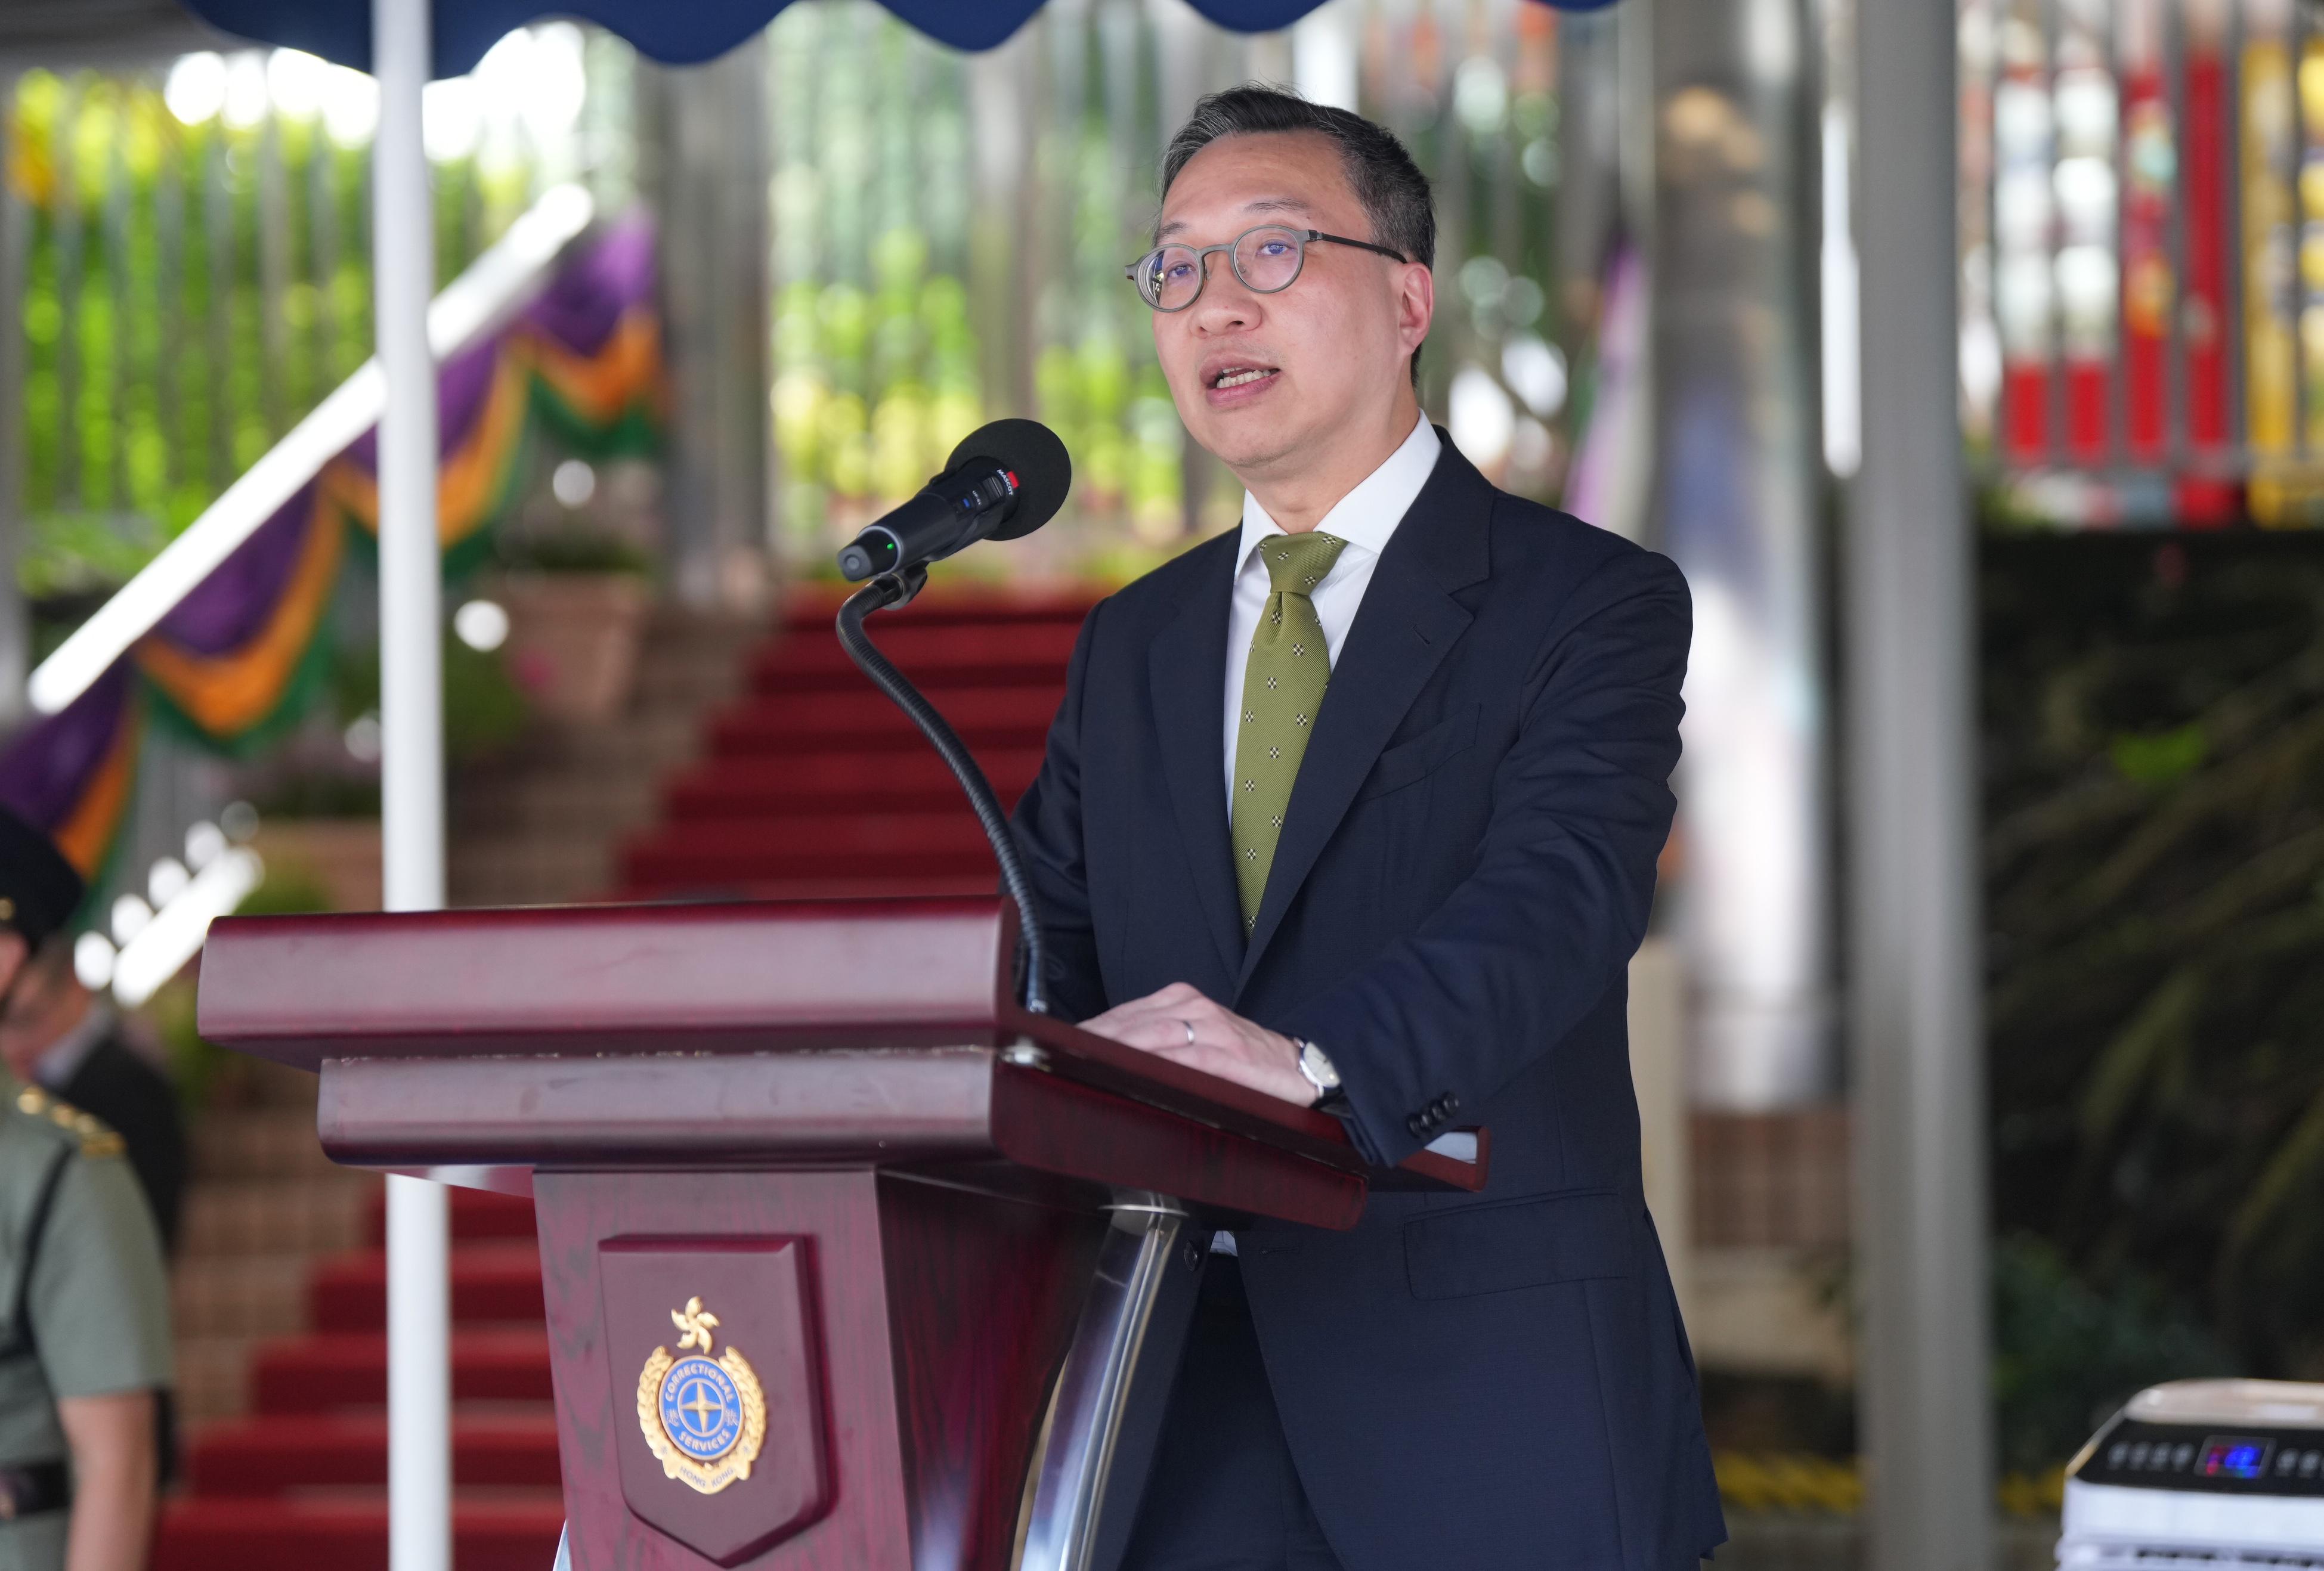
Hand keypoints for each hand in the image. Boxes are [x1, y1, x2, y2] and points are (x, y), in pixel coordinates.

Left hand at [1079, 982, 1315, 1106]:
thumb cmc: (1244, 1061)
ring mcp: (1211, 1028)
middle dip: (1093, 1045)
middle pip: (1130, 1025)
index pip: (1122, 1015)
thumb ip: (1158, 1045)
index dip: (1089, 1034)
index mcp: (1180, 1000)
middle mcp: (1193, 1007)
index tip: (1059, 1047)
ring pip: (1152, 1038)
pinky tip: (1136, 1077)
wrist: (1299, 1066)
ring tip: (1085, 1067)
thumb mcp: (1196, 1042)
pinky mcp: (1228, 1054)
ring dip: (1116, 1054)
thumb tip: (1105, 1063)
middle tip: (1059, 1060)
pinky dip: (1158, 1069)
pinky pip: (1186, 1061)